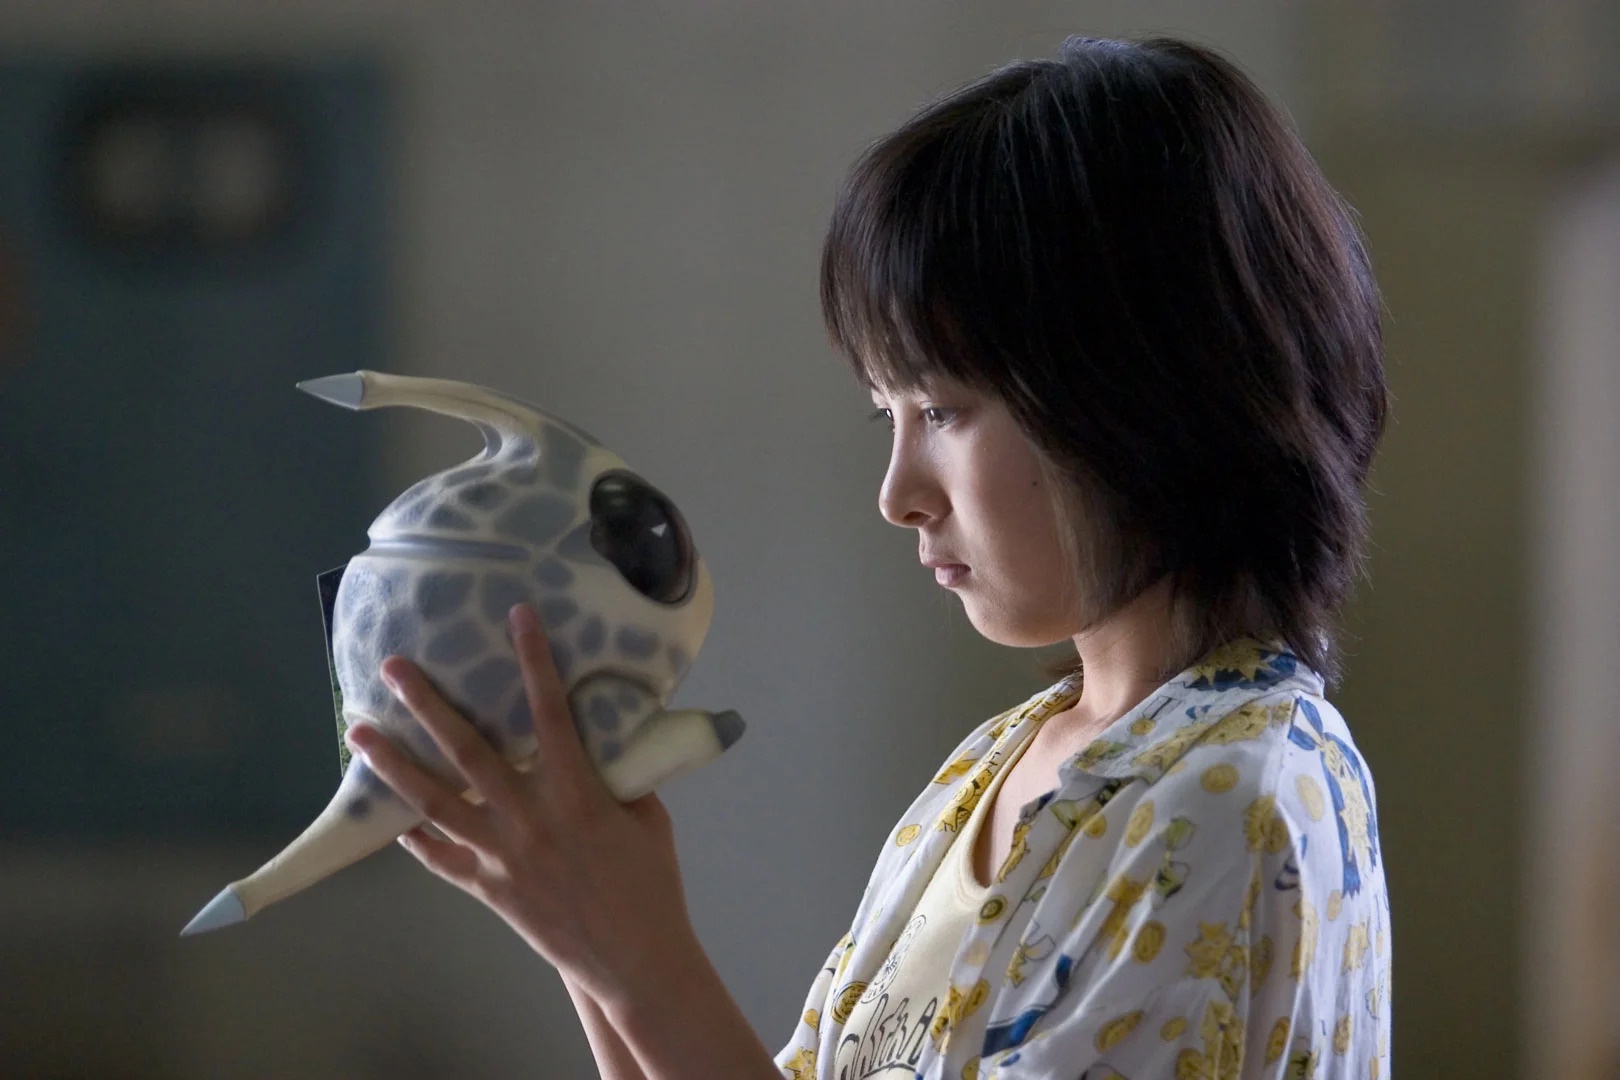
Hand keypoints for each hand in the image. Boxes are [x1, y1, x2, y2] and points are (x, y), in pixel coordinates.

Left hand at [344, 603, 701, 1008]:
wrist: (634, 958)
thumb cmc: (651, 884)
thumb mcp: (646, 818)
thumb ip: (619, 778)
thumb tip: (607, 741)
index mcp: (576, 791)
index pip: (550, 711)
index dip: (533, 659)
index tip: (516, 615)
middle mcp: (529, 816)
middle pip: (467, 749)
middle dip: (427, 702)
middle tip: (393, 667)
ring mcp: (500, 854)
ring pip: (434, 800)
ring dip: (393, 763)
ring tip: (358, 733)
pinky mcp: (488, 888)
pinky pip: (440, 859)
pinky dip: (414, 838)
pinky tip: (390, 821)